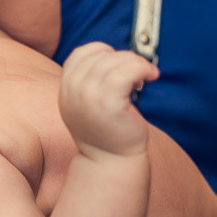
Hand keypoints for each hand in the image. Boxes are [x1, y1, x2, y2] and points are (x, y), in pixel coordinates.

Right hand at [59, 43, 158, 157]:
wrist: (111, 162)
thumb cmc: (106, 132)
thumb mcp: (86, 104)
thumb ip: (88, 81)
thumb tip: (111, 55)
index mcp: (65, 89)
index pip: (81, 53)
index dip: (104, 54)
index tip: (119, 69)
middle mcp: (72, 91)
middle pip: (101, 55)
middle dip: (124, 59)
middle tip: (137, 76)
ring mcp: (88, 97)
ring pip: (116, 60)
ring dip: (136, 63)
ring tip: (143, 79)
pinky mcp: (109, 104)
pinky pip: (127, 71)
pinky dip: (143, 68)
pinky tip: (151, 77)